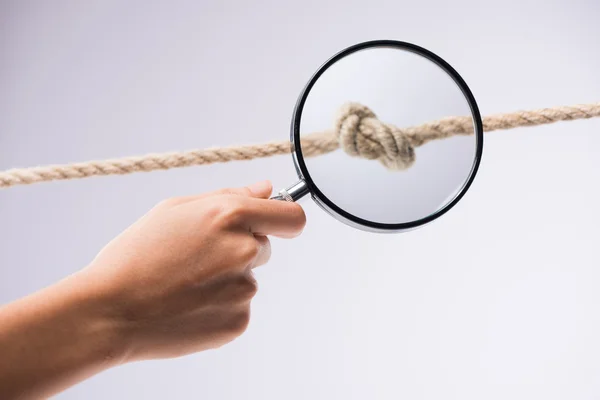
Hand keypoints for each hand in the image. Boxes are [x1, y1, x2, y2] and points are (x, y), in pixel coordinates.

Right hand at [82, 180, 305, 361]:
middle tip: (198, 257)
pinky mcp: (238, 322)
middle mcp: (244, 251)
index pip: (292, 217)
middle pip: (265, 247)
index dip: (285, 220)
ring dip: (227, 277)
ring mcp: (244, 290)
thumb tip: (267, 189)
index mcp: (231, 216)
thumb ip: (229, 195)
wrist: (109, 312)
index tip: (275, 225)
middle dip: (241, 247)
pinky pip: (239, 306)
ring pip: (248, 277)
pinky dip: (221, 305)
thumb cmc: (135, 255)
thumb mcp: (174, 209)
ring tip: (186, 283)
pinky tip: (188, 305)